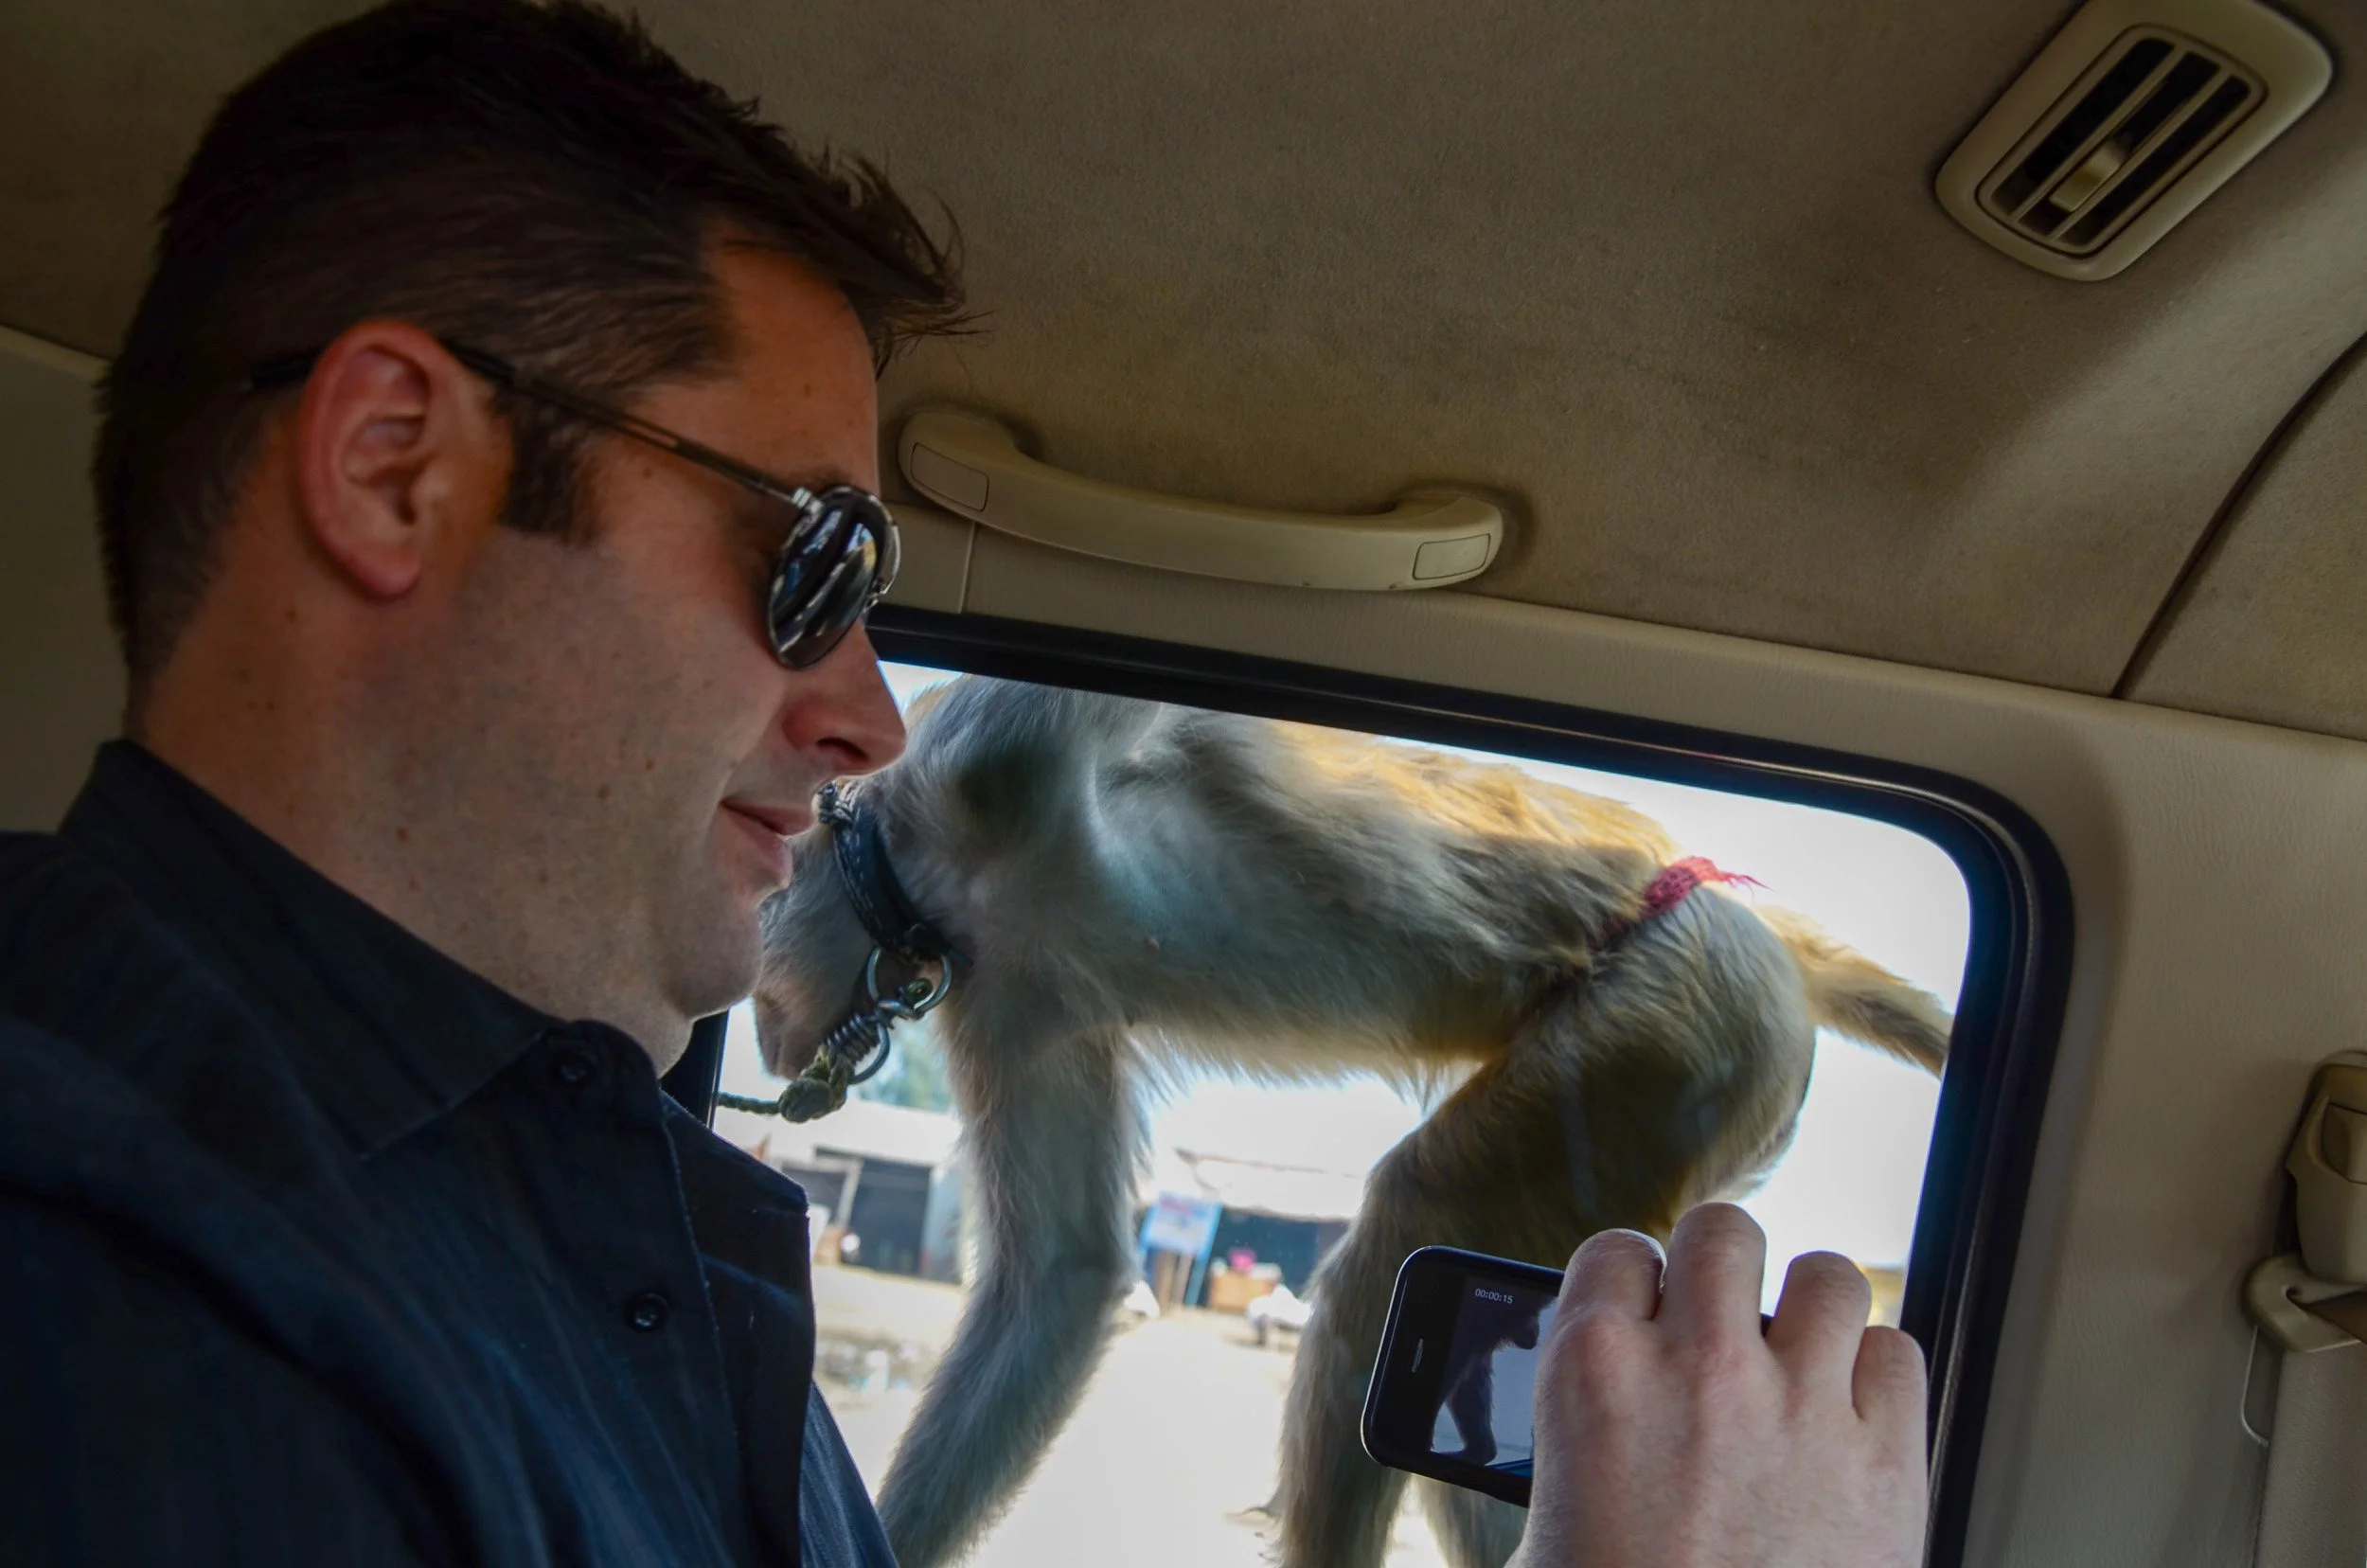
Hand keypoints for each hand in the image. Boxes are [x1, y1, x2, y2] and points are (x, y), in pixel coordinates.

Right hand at [1509, 1204, 1927, 1567]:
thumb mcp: (1547, 1519)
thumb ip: (1576, 1424)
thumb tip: (1596, 1381)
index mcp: (1593, 1372)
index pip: (1615, 1250)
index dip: (1633, 1282)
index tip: (1644, 1311)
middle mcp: (1698, 1366)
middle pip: (1724, 1230)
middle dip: (1721, 1270)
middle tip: (1721, 1320)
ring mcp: (1802, 1407)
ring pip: (1831, 1276)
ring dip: (1812, 1313)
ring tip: (1799, 1359)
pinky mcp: (1887, 1465)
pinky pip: (1902, 1356)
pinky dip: (1879, 1377)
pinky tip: (1850, 1415)